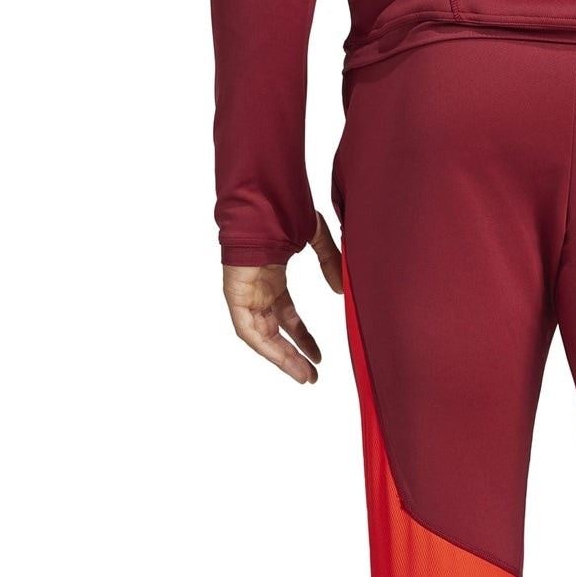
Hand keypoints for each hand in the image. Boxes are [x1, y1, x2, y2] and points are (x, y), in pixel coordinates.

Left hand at [221, 214, 342, 383]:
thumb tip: (340, 290)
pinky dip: (265, 347)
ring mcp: (246, 293)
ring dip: (281, 358)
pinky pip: (248, 330)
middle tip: (310, 375)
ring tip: (302, 376)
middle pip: (275, 332)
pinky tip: (283, 359)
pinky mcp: (235, 295)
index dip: (303, 338)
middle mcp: (258, 290)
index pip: (288, 317)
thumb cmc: (282, 210)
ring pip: (261, 337)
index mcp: (272, 279)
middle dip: (293, 355)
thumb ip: (331, 262)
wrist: (261, 201)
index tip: (318, 357)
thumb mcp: (316, 238)